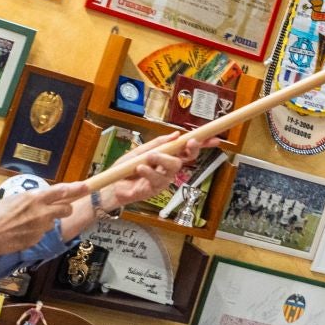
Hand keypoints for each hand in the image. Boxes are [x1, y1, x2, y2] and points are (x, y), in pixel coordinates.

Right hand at [0, 181, 82, 256]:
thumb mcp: (14, 200)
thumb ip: (32, 200)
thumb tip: (40, 200)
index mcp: (35, 197)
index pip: (62, 191)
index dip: (76, 189)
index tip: (87, 186)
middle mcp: (41, 212)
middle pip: (66, 208)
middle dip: (66, 208)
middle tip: (61, 208)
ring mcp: (40, 227)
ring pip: (52, 223)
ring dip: (46, 222)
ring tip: (27, 222)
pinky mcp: (36, 240)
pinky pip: (41, 234)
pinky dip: (35, 232)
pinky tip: (21, 232)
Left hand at [100, 132, 215, 210]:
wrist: (110, 186)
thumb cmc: (125, 169)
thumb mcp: (140, 151)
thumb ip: (158, 143)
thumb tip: (176, 134)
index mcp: (166, 158)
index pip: (187, 150)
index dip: (201, 144)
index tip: (213, 138)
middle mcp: (167, 169)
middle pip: (186, 159)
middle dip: (190, 149)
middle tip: (189, 142)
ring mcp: (162, 180)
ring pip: (173, 167)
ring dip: (162, 159)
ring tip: (149, 157)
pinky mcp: (154, 190)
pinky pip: (157, 179)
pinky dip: (148, 171)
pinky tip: (140, 168)